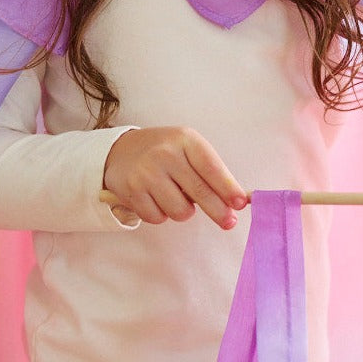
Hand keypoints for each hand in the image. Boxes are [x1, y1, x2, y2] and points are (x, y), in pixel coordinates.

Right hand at [103, 127, 247, 229]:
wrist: (121, 150)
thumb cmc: (165, 152)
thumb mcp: (189, 150)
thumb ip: (212, 173)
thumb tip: (240, 200)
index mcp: (185, 140)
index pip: (211, 167)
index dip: (228, 188)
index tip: (241, 203)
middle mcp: (165, 154)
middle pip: (199, 191)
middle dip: (218, 211)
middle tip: (229, 222)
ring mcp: (147, 172)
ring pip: (180, 211)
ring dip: (184, 211)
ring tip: (176, 197)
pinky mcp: (132, 191)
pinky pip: (159, 218)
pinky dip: (162, 214)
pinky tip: (157, 199)